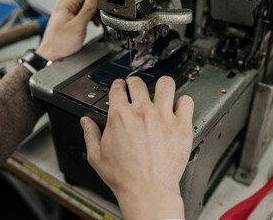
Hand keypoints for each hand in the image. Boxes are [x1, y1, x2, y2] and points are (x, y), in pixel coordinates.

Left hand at [36, 0, 98, 60]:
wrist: (50, 54)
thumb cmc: (60, 43)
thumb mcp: (78, 26)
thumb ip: (87, 10)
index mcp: (66, 4)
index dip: (96, 2)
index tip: (101, 11)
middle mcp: (64, 6)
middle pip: (86, 0)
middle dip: (95, 10)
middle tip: (98, 21)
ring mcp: (65, 12)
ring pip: (84, 8)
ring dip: (92, 15)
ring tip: (95, 24)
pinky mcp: (67, 19)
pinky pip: (80, 14)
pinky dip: (87, 19)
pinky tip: (89, 26)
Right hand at [80, 76, 193, 218]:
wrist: (148, 191)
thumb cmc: (124, 177)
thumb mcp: (97, 156)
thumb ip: (90, 134)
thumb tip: (85, 122)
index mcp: (120, 115)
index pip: (118, 88)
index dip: (118, 85)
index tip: (120, 86)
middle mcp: (142, 111)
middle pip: (139, 83)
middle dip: (135, 83)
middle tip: (136, 87)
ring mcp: (163, 116)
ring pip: (166, 84)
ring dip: (162, 86)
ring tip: (161, 91)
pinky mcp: (181, 125)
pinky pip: (186, 102)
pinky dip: (183, 103)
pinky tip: (178, 107)